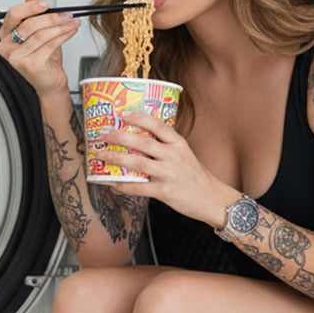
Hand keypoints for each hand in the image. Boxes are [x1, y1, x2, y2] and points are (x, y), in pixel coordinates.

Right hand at [0, 0, 80, 100]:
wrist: (50, 83)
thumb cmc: (44, 59)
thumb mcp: (38, 32)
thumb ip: (34, 15)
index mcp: (6, 35)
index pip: (14, 14)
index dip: (30, 7)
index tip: (46, 3)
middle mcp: (7, 47)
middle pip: (29, 24)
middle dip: (52, 17)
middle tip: (67, 13)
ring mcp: (17, 58)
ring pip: (41, 34)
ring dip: (61, 26)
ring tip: (72, 22)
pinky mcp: (31, 65)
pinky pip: (49, 45)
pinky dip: (63, 35)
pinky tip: (71, 31)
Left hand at [93, 110, 232, 226]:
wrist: (212, 199)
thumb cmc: (195, 177)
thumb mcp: (185, 155)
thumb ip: (166, 147)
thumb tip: (138, 140)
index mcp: (179, 143)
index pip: (157, 125)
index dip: (138, 117)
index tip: (123, 114)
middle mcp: (174, 156)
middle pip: (142, 142)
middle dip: (120, 137)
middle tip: (104, 134)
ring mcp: (169, 173)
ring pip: (137, 163)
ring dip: (116, 158)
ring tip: (101, 155)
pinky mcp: (165, 191)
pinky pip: (139, 188)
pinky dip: (123, 186)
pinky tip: (113, 184)